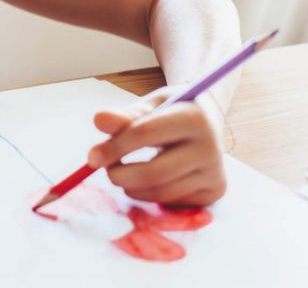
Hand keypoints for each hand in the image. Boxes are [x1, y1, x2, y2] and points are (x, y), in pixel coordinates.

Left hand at [87, 86, 227, 207]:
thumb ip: (125, 116)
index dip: (115, 146)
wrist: (207, 120)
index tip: (92, 156)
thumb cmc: (171, 110)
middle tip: (107, 170)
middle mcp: (211, 148)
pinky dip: (149, 195)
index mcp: (194, 118)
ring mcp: (214, 173)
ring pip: (160, 192)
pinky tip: (149, 180)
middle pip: (154, 173)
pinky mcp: (214, 193)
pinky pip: (171, 203)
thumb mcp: (150, 104)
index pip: (144, 134)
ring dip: (132, 187)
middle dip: (120, 175)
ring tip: (124, 173)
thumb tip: (98, 120)